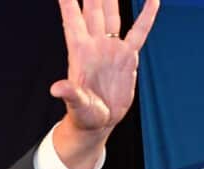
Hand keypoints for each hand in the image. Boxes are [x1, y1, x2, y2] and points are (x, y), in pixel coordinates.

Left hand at [50, 0, 159, 168]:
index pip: (72, 19)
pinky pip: (139, 31)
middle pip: (93, 8)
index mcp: (79, 52)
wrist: (100, 121)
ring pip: (113, 14)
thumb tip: (56, 88)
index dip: (68, 1)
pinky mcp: (128, 56)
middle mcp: (95, 44)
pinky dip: (147, 15)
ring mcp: (112, 48)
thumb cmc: (84, 114)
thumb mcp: (77, 105)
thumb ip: (70, 94)